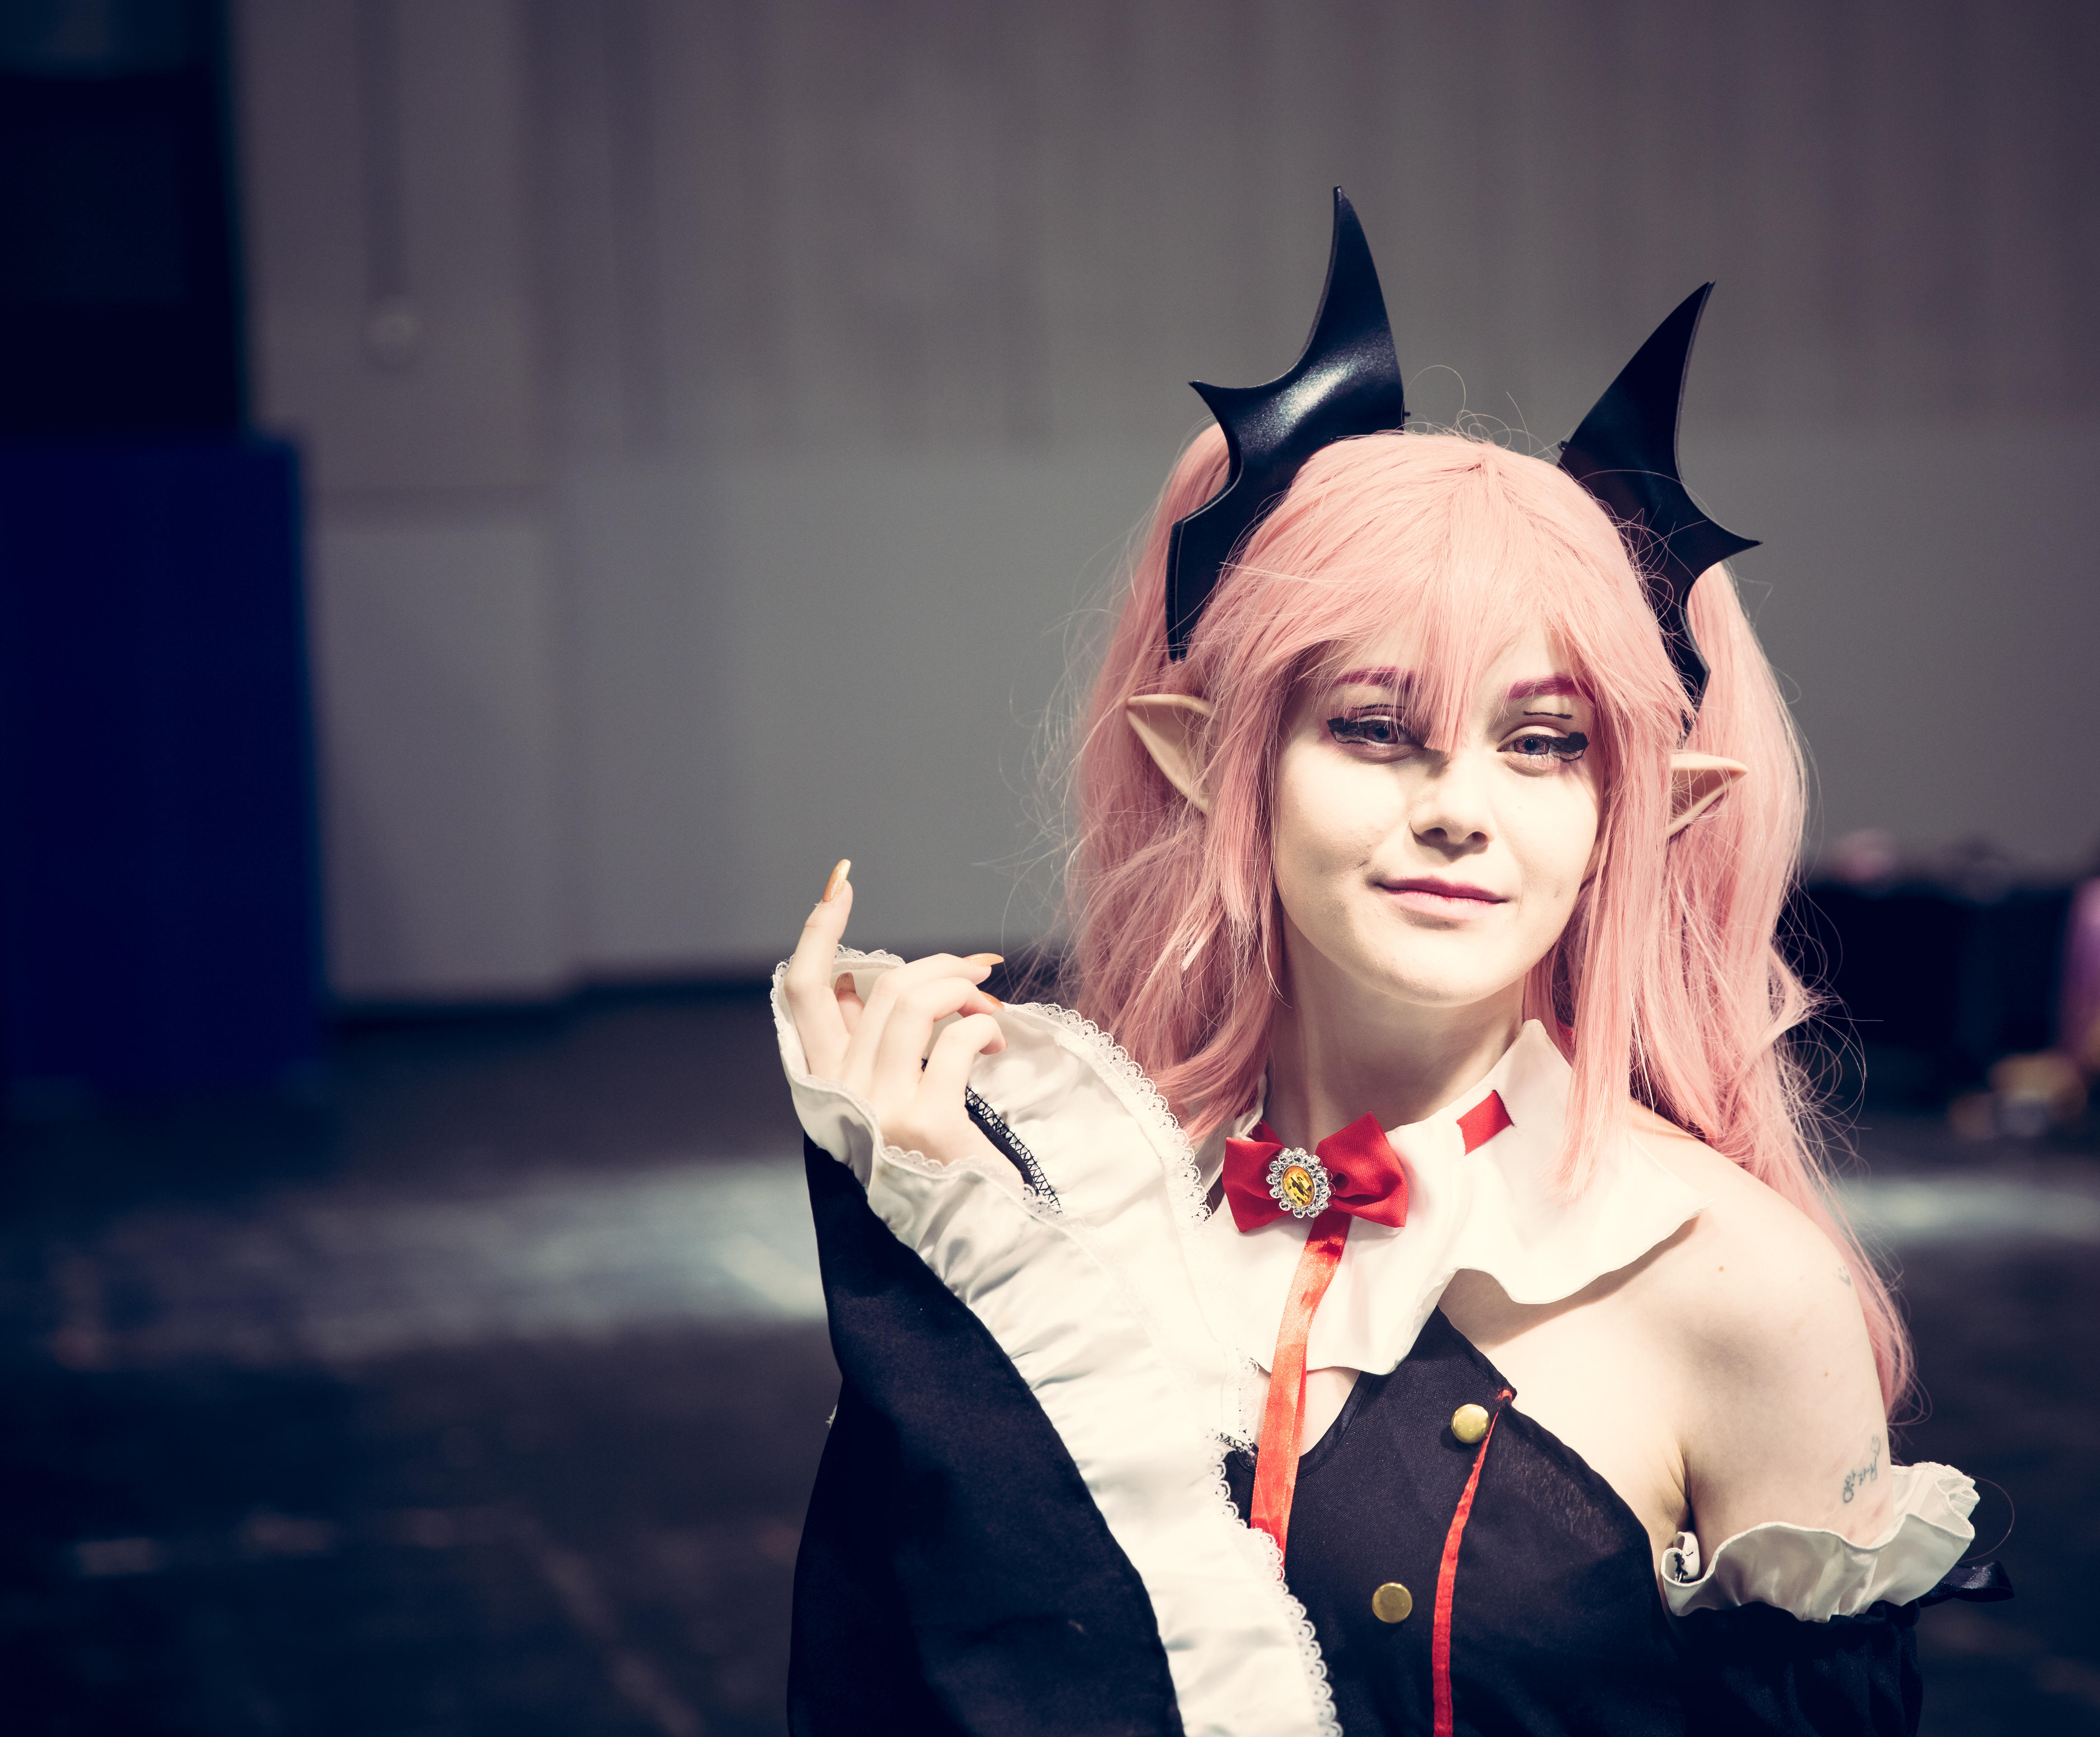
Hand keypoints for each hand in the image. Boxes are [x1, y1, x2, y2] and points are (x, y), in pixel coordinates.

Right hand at [782, 859, 1008, 1167]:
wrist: (969, 1234)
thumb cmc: (932, 1161)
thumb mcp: (884, 1097)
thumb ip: (866, 1042)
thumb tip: (857, 978)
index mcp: (824, 1085)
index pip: (802, 992)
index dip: (819, 931)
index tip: (841, 881)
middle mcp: (841, 1096)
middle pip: (876, 988)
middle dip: (935, 964)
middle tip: (978, 969)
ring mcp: (879, 1109)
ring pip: (912, 1004)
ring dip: (960, 988)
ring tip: (989, 1004)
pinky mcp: (926, 1121)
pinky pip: (956, 1040)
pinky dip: (983, 1027)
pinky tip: (997, 1040)